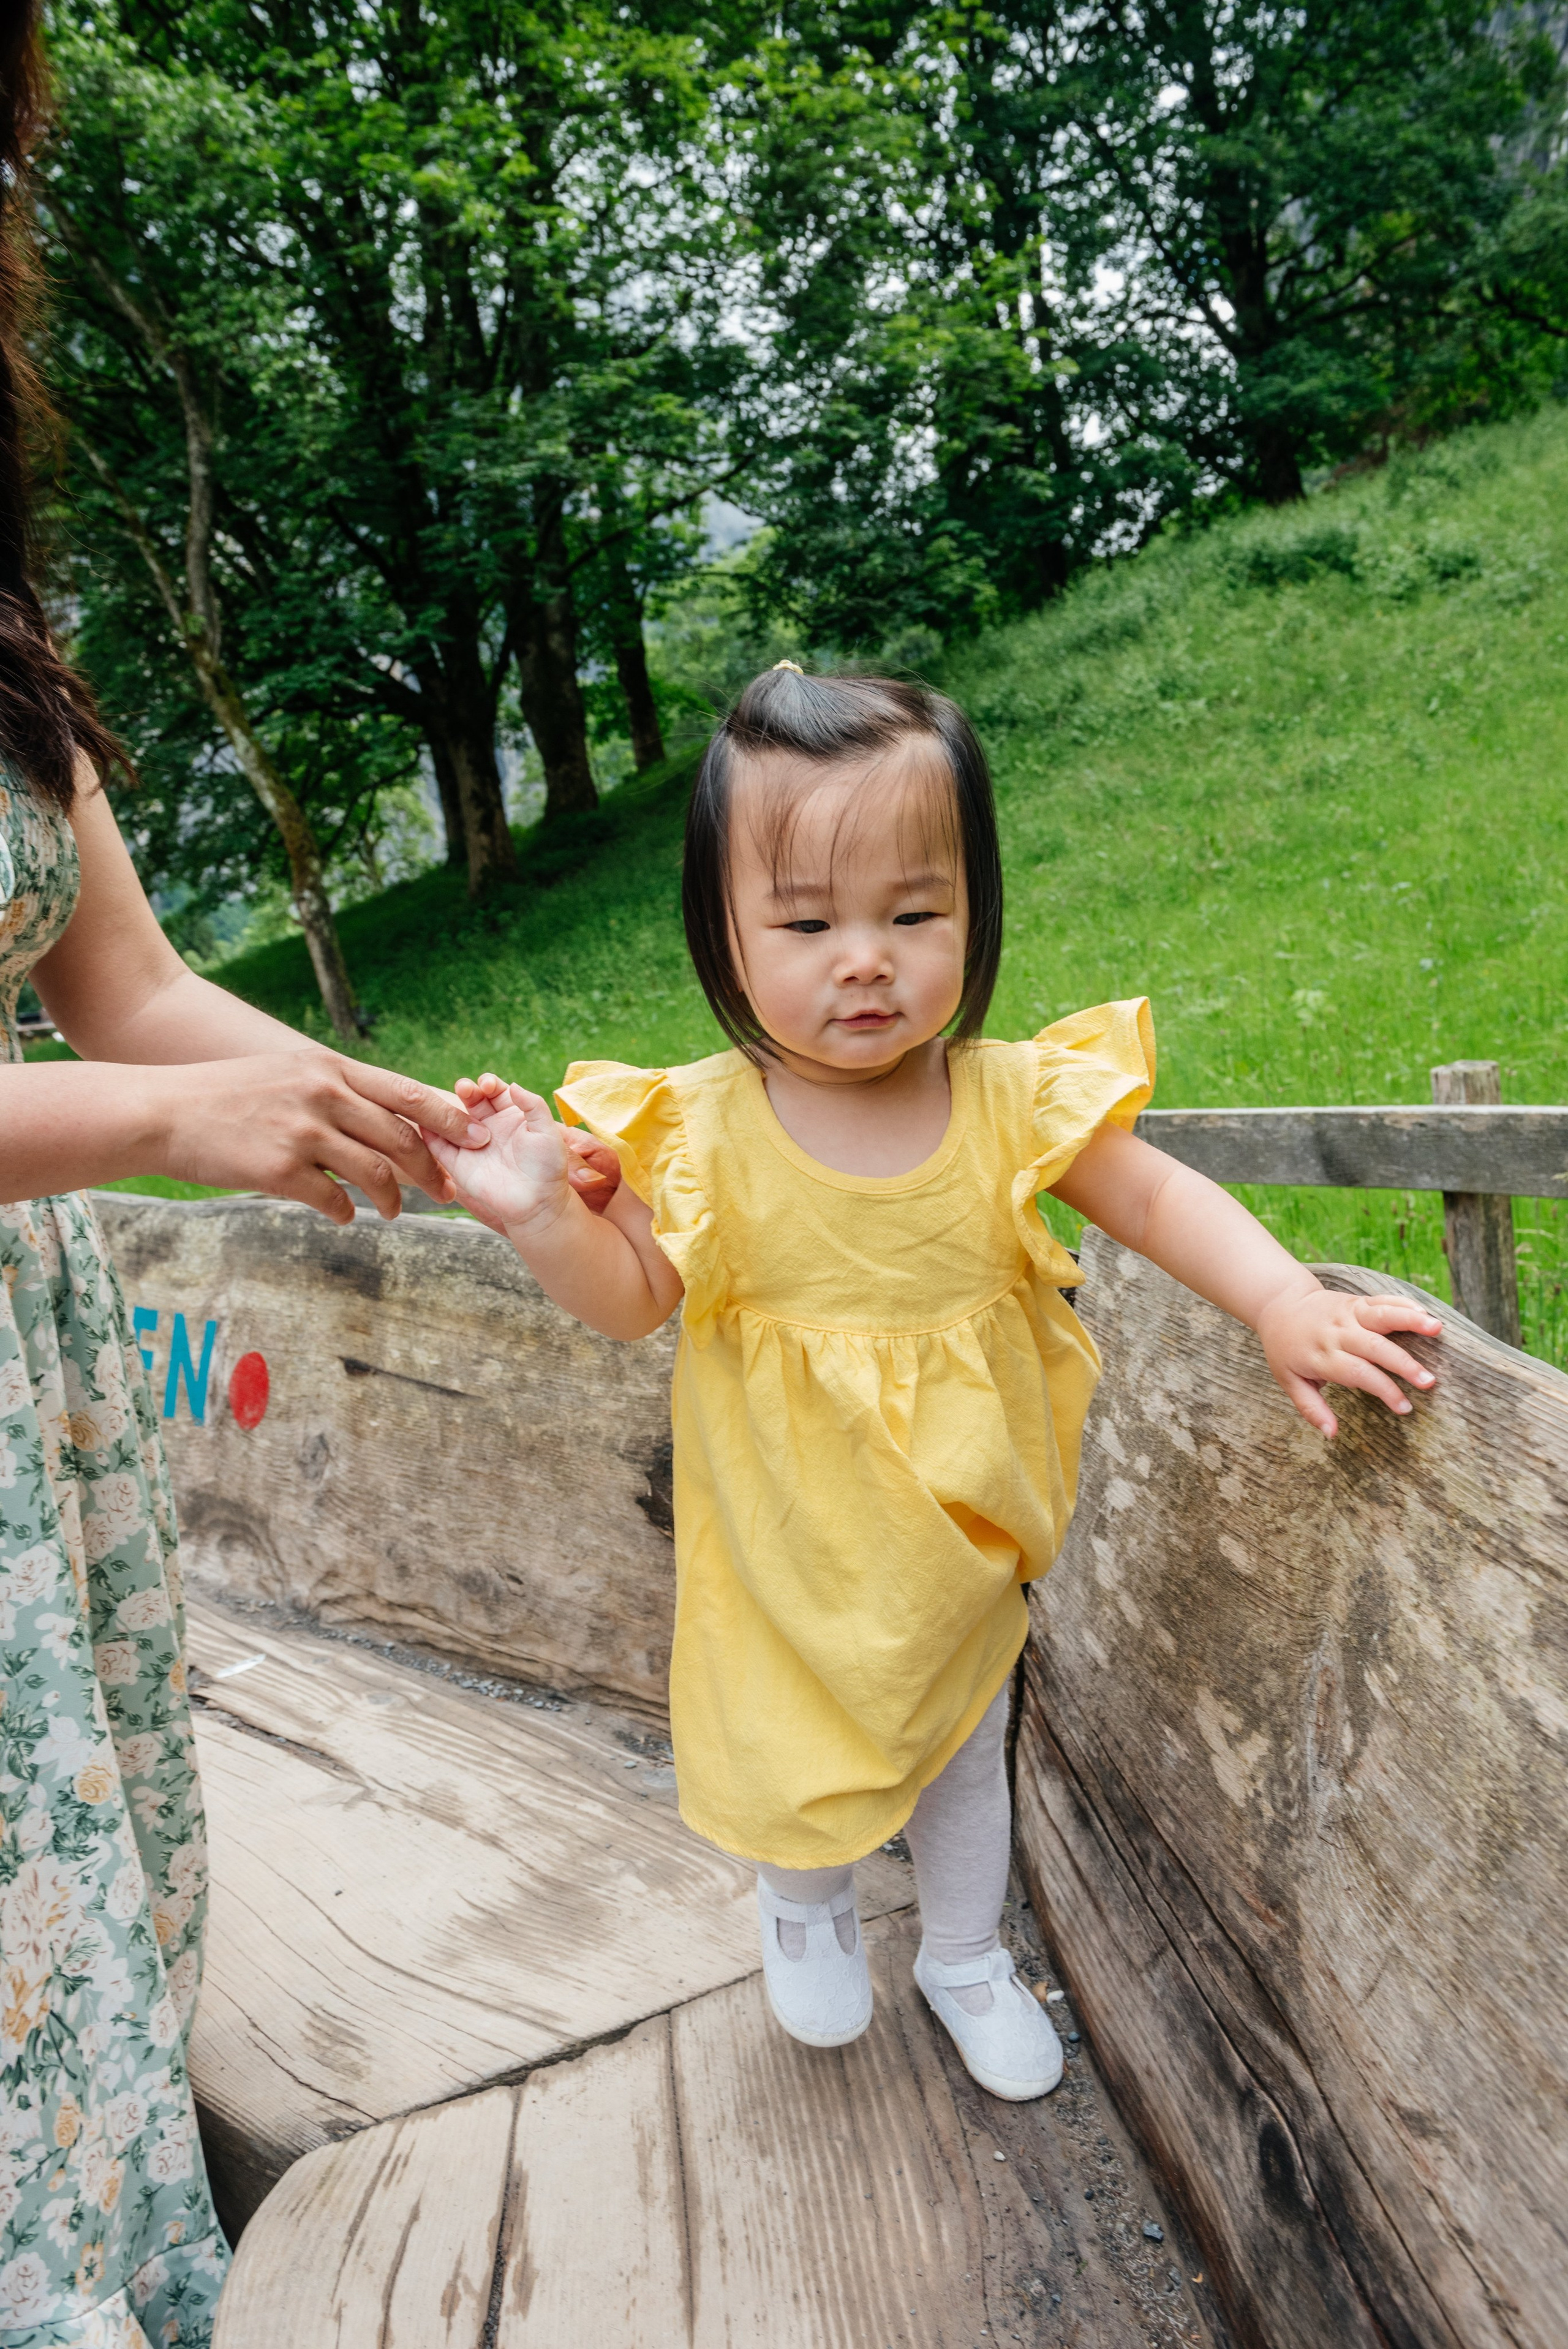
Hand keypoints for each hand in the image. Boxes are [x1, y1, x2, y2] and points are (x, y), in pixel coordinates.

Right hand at [157, 1050, 489, 1225]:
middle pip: (402, 1136)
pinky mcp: (278, 1169)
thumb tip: (380, 1116)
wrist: (163, 1111)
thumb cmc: (227, 1095)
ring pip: (376, 1172)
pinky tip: (343, 1215)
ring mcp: (301, 1132)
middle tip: (447, 1190)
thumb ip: (334, 1088)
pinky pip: (333, 1200)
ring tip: (395, 1211)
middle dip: (433, 1168)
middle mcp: (322, 1094)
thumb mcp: (287, 1072)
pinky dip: (346, 1213)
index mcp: (329, 1067)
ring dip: (394, 1198)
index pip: (407, 1093)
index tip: (476, 1138)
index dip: (449, 1119)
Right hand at [426, 1081, 575, 1234]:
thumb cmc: (547, 1168)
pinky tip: (424, 1121)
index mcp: (512, 1114)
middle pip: (472, 1099)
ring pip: (453, 1118)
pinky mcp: (457, 1163)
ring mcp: (471, 1143)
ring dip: (448, 1107)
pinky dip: (429, 1133)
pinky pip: (439, 1146)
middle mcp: (489, 1126)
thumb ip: (533, 1105)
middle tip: (465, 1088)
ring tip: (446, 1099)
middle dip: (468, 1090)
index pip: (495, 1090)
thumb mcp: (547, 1131)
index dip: (489, 1083)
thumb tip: (514, 1085)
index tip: (487, 1085)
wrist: (537, 1204)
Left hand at [1256, 1284, 1441, 1437]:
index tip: (1405, 1408)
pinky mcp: (1356, 1301)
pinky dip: (1403, 1304)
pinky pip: (1381, 1300)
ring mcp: (1348, 1313)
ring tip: (1436, 1328)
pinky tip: (1425, 1312)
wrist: (1279, 1306)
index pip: (1358, 1373)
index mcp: (1322, 1355)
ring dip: (1410, 1320)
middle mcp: (1337, 1333)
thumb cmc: (1287, 1350)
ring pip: (1381, 1315)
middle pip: (1374, 1347)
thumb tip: (1331, 1434)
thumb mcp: (1289, 1381)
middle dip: (1404, 1364)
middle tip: (1429, 1381)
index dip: (1383, 1390)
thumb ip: (1311, 1408)